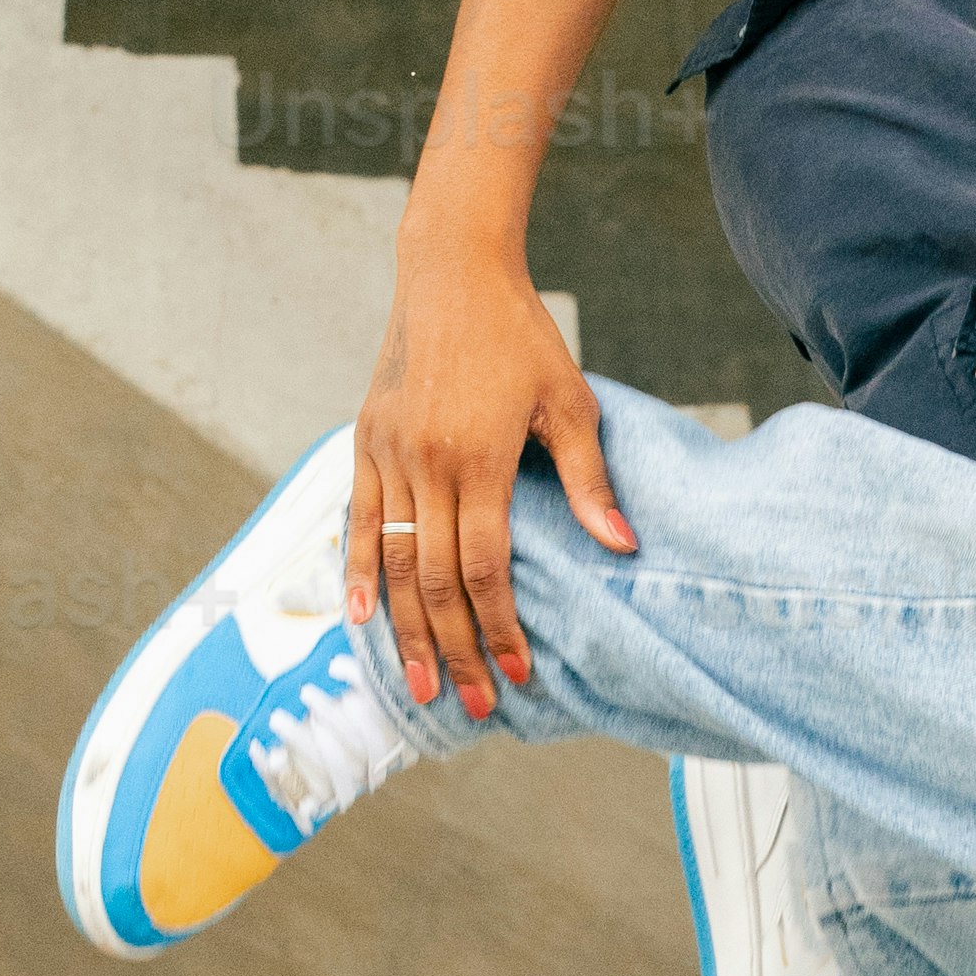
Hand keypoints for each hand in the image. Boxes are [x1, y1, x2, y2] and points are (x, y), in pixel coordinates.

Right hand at [347, 259, 633, 723]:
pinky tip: (360, 617)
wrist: (452, 272)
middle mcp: (426, 462)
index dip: (500, 626)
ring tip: (418, 684)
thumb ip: (588, 480)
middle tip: (469, 704)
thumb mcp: (569, 401)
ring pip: (389, 560)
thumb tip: (621, 547)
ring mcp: (387, 452)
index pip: (485, 566)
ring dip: (404, 629)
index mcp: (479, 457)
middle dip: (453, 648)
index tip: (518, 675)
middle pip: (433, 580)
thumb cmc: (522, 336)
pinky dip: (355, 572)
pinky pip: (354, 519)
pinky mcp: (364, 440)